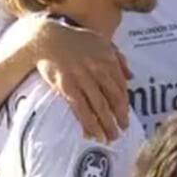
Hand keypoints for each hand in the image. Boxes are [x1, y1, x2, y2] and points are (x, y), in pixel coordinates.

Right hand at [24, 17, 130, 141]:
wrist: (45, 38)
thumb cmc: (73, 40)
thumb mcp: (100, 41)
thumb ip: (118, 57)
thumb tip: (131, 77)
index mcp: (108, 58)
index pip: (121, 85)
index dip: (124, 103)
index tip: (125, 115)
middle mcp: (98, 69)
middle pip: (114, 98)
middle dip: (119, 117)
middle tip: (123, 130)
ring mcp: (83, 78)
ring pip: (100, 106)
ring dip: (107, 124)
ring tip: (111, 138)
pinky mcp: (67, 86)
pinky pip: (81, 108)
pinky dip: (89, 123)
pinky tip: (93, 133)